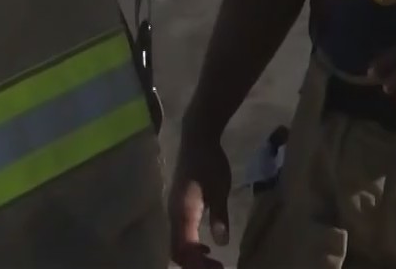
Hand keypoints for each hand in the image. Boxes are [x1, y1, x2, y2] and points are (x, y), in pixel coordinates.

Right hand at [167, 131, 231, 268]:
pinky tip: (205, 248)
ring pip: (177, 244)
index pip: (185, 248)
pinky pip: (180, 234)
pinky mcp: (178, 206)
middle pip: (177, 250)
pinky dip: (190, 246)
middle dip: (195, 264)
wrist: (197, 139)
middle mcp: (174, 215)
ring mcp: (173, 211)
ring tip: (211, 263)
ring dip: (192, 257)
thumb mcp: (220, 189)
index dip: (198, 264)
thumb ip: (219, 216)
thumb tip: (222, 243)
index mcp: (183, 213)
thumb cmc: (210, 163)